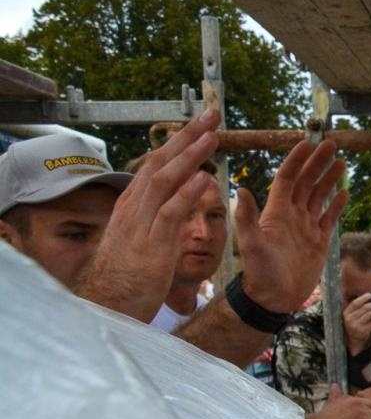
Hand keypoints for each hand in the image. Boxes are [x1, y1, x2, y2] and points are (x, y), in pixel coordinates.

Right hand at [77, 108, 220, 319]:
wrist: (108, 303)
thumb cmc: (129, 273)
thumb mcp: (146, 237)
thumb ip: (160, 216)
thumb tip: (178, 199)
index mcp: (135, 203)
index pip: (158, 163)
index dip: (180, 142)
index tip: (202, 125)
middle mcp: (136, 206)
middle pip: (162, 162)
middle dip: (188, 137)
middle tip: (213, 114)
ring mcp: (142, 223)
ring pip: (166, 180)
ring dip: (190, 157)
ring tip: (213, 137)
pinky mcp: (152, 245)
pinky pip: (170, 214)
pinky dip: (186, 194)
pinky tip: (203, 179)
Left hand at [234, 138, 347, 312]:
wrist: (274, 298)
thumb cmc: (260, 272)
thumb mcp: (251, 244)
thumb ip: (247, 218)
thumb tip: (240, 189)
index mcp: (276, 211)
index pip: (288, 178)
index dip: (297, 160)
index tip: (308, 143)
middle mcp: (292, 215)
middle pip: (306, 182)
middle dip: (318, 163)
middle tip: (331, 144)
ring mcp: (306, 227)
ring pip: (319, 196)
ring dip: (329, 179)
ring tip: (341, 162)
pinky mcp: (319, 241)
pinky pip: (329, 218)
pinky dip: (336, 205)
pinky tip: (344, 193)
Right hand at [343, 290, 370, 354]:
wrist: (353, 341)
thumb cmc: (355, 324)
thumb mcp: (352, 315)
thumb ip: (358, 307)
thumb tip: (369, 296)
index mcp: (346, 313)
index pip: (355, 303)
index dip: (364, 298)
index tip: (370, 295)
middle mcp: (350, 319)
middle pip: (366, 307)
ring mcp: (356, 326)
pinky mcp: (363, 331)